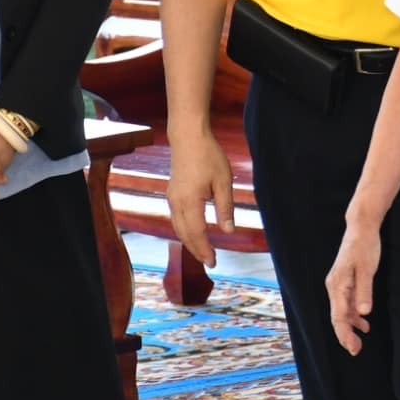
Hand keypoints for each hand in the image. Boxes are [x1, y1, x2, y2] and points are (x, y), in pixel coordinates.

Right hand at [166, 126, 236, 266]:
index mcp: (190, 201)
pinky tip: (193, 233)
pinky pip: (176, 219)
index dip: (205, 249)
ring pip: (178, 228)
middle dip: (196, 250)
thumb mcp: (223, 181)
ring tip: (202, 252)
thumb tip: (228, 231)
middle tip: (210, 262)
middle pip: (185, 234)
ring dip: (189, 242)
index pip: (197, 233)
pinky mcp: (172, 194)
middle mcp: (177, 203)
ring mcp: (172, 198)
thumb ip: (225, 208)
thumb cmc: (209, 156)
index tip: (214, 262)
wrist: (188, 137)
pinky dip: (184, 231)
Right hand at [326, 213, 383, 355]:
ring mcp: (338, 284)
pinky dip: (354, 314)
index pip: (339, 316)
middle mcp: (334, 286)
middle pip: (337, 317)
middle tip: (356, 350)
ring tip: (361, 340)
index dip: (345, 334)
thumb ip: (365, 291)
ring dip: (350, 326)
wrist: (361, 227)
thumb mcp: (368, 269)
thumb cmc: (365, 246)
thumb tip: (363, 313)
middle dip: (346, 335)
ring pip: (341, 311)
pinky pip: (346, 302)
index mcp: (338, 285)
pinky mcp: (344, 280)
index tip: (353, 348)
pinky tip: (364, 321)